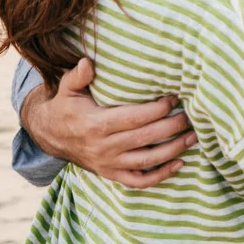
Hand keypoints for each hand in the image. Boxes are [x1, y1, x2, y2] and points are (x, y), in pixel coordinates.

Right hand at [22, 57, 195, 188]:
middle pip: (145, 138)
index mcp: (96, 125)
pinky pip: (138, 181)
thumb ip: (78, 76)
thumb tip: (87, 62)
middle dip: (172, 127)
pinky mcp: (111, 174)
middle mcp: (103, 147)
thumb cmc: (65, 107)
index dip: (157, 109)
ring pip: (147, 161)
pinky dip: (160, 176)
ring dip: (173, 150)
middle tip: (192, 116)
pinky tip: (179, 163)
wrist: (49, 135)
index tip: (174, 98)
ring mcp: (108, 163)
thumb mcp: (67, 89)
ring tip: (194, 137)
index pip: (134, 118)